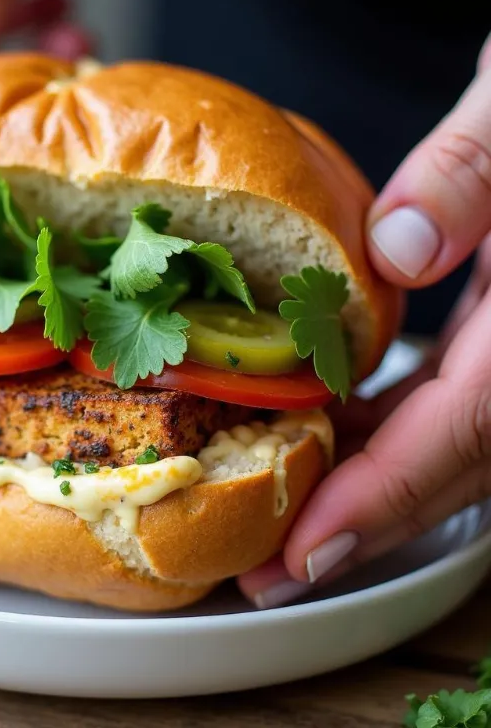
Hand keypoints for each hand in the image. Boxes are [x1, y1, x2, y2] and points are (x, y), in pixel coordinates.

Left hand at [238, 32, 490, 608]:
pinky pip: (449, 406)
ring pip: (452, 446)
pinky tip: (333, 430)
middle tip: (269, 570)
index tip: (306, 554)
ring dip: (370, 486)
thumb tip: (397, 248)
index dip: (385, 499)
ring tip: (286, 521)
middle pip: (457, 465)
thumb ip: (472, 170)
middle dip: (362, 523)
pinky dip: (390, 431)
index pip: (466, 430)